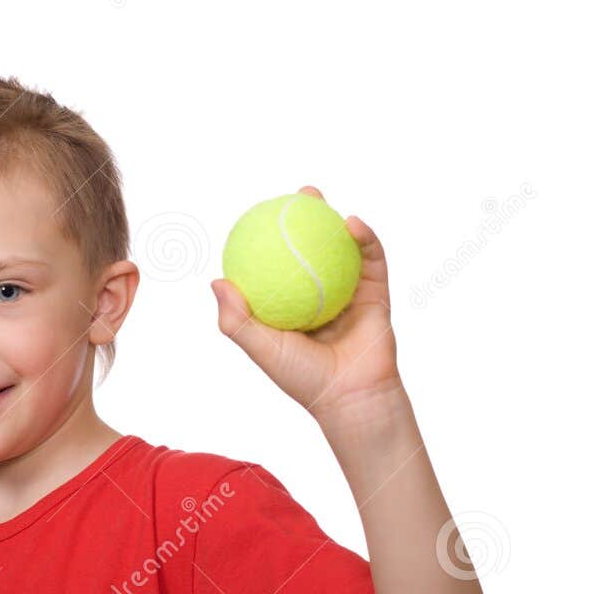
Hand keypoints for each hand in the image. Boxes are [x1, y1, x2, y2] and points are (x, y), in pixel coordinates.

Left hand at [211, 185, 401, 423]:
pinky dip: (364, 239)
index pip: (276, 266)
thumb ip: (236, 320)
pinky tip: (352, 223)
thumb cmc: (303, 377)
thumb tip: (216, 281)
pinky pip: (371, 260)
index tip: (255, 218)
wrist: (351, 395)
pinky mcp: (376, 294)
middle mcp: (319, 295)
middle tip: (289, 198)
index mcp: (291, 306)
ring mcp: (349, 292)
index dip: (267, 241)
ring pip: (340, 248)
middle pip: (308, 249)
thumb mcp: (262, 348)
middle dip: (299, 219)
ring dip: (330, 218)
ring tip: (316, 198)